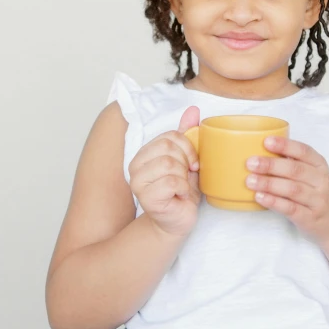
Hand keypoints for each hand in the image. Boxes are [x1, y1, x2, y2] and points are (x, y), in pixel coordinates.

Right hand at [128, 106, 200, 236]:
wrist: (178, 219)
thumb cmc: (181, 190)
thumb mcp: (187, 158)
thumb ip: (187, 134)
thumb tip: (193, 109)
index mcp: (144, 152)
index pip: (170, 136)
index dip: (188, 148)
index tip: (192, 163)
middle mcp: (135, 165)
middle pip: (169, 148)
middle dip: (185, 163)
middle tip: (185, 177)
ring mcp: (138, 182)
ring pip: (169, 164)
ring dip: (184, 177)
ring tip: (181, 187)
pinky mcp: (145, 198)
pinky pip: (172, 182)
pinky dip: (182, 189)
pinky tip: (179, 196)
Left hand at [245, 136, 328, 243]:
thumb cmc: (317, 193)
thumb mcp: (312, 175)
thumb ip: (293, 163)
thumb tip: (260, 152)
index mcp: (319, 166)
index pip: (304, 151)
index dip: (285, 145)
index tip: (266, 141)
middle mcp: (321, 181)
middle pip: (295, 170)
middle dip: (271, 165)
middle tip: (251, 163)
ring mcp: (317, 201)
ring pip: (292, 189)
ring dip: (269, 184)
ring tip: (250, 181)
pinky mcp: (310, 218)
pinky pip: (291, 209)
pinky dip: (274, 202)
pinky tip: (260, 197)